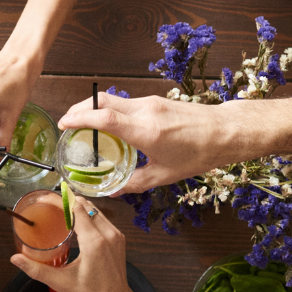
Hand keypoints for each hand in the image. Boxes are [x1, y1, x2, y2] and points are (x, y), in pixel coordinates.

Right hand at [10, 196, 146, 291]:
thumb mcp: (62, 283)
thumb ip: (37, 270)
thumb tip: (15, 259)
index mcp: (94, 242)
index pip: (77, 209)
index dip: (62, 200)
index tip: (46, 199)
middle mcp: (108, 234)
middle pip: (87, 206)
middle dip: (69, 201)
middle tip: (50, 204)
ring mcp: (116, 235)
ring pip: (96, 210)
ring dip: (79, 207)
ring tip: (61, 210)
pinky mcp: (119, 239)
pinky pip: (102, 219)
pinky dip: (89, 216)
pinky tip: (77, 222)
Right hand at [58, 93, 232, 192]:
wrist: (228, 131)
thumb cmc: (200, 153)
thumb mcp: (165, 175)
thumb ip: (134, 183)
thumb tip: (113, 192)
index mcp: (145, 130)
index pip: (104, 117)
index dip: (79, 118)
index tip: (63, 124)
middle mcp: (145, 110)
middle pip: (102, 100)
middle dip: (80, 109)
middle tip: (67, 122)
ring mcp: (151, 102)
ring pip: (113, 99)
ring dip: (95, 108)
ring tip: (85, 126)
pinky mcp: (156, 101)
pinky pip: (125, 102)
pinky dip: (111, 111)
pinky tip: (110, 127)